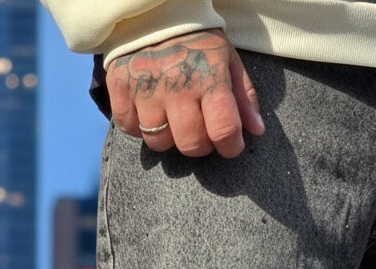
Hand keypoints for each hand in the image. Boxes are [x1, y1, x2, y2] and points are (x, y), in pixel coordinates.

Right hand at [107, 28, 263, 157]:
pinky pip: (128, 127)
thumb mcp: (227, 59)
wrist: (152, 9)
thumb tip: (256, 130)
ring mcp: (145, 88)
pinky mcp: (119, 85)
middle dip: (200, 145)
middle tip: (201, 132)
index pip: (224, 131)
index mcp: (208, 78)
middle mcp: (176, 86)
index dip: (231, 147)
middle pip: (190, 144)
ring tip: (173, 120)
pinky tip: (149, 112)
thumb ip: (243, 97)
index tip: (230, 145)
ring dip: (169, 137)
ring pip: (158, 141)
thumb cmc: (197, 39)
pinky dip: (138, 127)